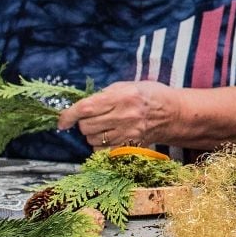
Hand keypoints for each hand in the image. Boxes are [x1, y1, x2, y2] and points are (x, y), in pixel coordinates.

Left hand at [58, 81, 182, 149]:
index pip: (86, 108)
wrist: (173, 113)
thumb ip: (103, 95)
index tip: (62, 121)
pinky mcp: (130, 146)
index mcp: (122, 96)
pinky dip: (100, 144)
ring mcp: (128, 133)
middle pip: (86, 126)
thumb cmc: (149, 95)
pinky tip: (109, 136)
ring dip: (92, 133)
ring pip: (92, 140)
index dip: (69, 115)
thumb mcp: (127, 86)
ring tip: (105, 125)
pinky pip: (102, 150)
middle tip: (93, 117)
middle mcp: (124, 115)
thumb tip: (79, 106)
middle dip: (83, 123)